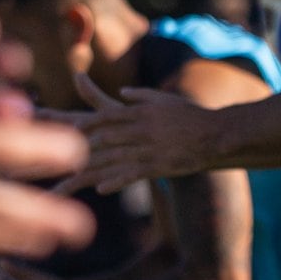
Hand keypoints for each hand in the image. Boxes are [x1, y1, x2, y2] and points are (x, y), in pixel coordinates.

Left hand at [63, 80, 216, 192]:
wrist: (216, 134)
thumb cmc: (191, 115)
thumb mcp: (165, 99)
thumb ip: (141, 95)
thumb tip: (123, 90)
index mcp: (142, 112)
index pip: (109, 115)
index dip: (90, 122)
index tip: (74, 127)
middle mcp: (143, 129)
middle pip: (107, 136)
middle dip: (85, 144)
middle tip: (63, 151)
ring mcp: (150, 149)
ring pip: (116, 157)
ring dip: (94, 165)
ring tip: (74, 173)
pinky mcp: (159, 166)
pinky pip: (132, 175)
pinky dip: (116, 181)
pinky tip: (100, 189)